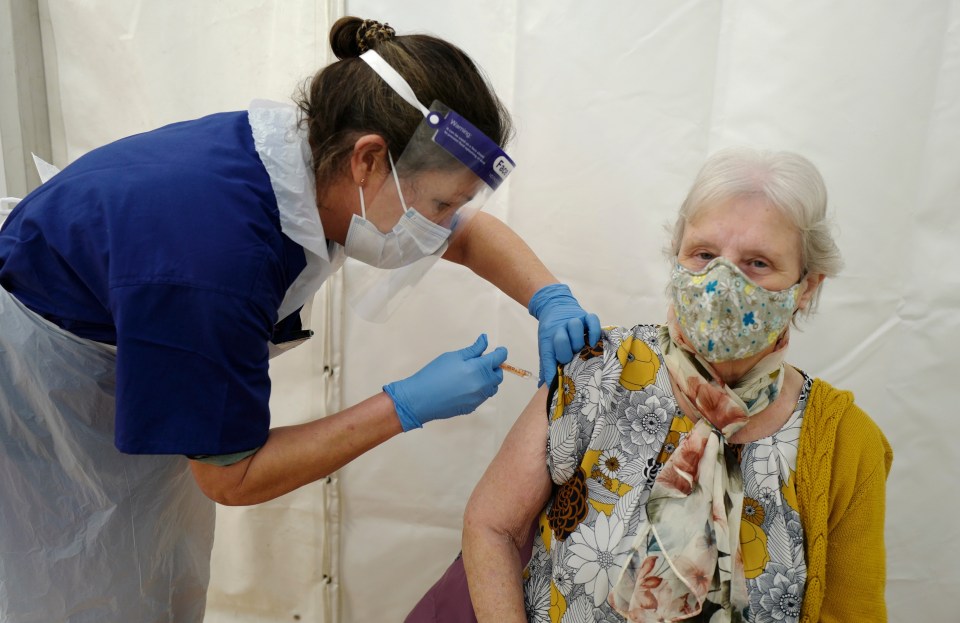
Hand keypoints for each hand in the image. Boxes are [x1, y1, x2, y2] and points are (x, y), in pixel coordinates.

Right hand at [384, 334, 507, 431]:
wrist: (420, 399)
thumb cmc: (434, 374)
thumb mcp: (453, 357)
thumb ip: (473, 349)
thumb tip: (485, 340)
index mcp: (478, 369)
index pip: (498, 359)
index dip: (500, 352)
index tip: (499, 350)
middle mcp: (482, 385)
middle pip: (498, 375)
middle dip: (494, 367)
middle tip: (482, 362)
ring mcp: (478, 398)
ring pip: (492, 388)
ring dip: (489, 380)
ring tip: (474, 375)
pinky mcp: (472, 407)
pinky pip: (482, 397)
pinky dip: (480, 390)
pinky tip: (466, 386)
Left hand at [528, 283, 600, 386]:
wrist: (554, 307)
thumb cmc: (552, 333)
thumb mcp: (546, 347)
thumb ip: (547, 364)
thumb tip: (545, 385)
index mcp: (548, 339)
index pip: (547, 354)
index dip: (550, 369)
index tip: (554, 381)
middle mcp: (560, 329)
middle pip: (561, 339)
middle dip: (565, 351)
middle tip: (569, 358)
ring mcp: (574, 321)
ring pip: (575, 326)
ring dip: (577, 339)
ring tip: (580, 347)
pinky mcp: (585, 316)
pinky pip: (592, 320)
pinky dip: (594, 330)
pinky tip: (594, 341)